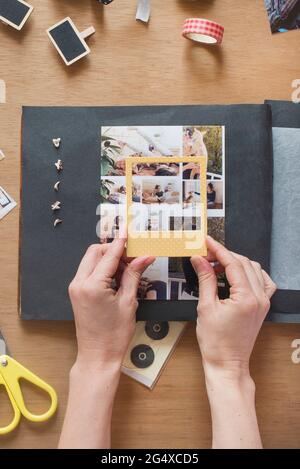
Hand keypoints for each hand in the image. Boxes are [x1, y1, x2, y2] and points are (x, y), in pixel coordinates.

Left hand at [69, 238, 154, 368]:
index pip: (109, 255)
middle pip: (96, 252)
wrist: (98, 356)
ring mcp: (75, 287)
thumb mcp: (129, 302)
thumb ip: (134, 275)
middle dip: (114, 251)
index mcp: (92, 285)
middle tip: (134, 258)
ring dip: (109, 260)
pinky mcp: (77, 292)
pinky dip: (103, 269)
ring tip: (128, 272)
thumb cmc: (114, 335)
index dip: (121, 242)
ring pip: (91, 260)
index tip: (129, 231)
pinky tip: (117, 278)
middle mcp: (79, 283)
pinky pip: (89, 271)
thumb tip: (145, 257)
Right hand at [191, 236, 276, 377]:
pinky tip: (238, 274)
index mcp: (246, 298)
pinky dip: (251, 273)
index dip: (218, 249)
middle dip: (225, 255)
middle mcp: (259, 298)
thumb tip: (200, 260)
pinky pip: (263, 282)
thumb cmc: (216, 342)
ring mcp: (263, 302)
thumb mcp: (205, 306)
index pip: (233, 263)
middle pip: (244, 263)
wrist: (226, 363)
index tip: (207, 242)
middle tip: (206, 254)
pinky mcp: (262, 307)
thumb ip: (205, 279)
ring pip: (254, 269)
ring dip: (236, 262)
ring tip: (217, 264)